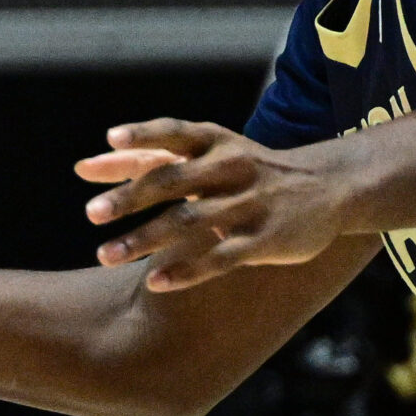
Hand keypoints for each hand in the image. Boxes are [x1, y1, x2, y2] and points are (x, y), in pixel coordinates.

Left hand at [74, 120, 350, 291]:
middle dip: (130, 196)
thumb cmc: (247, 169)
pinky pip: (220, 258)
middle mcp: (231, 167)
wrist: (330, 187)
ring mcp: (249, 204)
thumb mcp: (209, 153)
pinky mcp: (265, 240)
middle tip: (92, 213)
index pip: (175, 132)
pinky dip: (186, 270)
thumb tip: (85, 166)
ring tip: (105, 256)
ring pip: (190, 222)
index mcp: (216, 141)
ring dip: (144, 239)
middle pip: (173, 179)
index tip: (110, 139)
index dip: (144, 134)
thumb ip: (148, 158)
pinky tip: (155, 283)